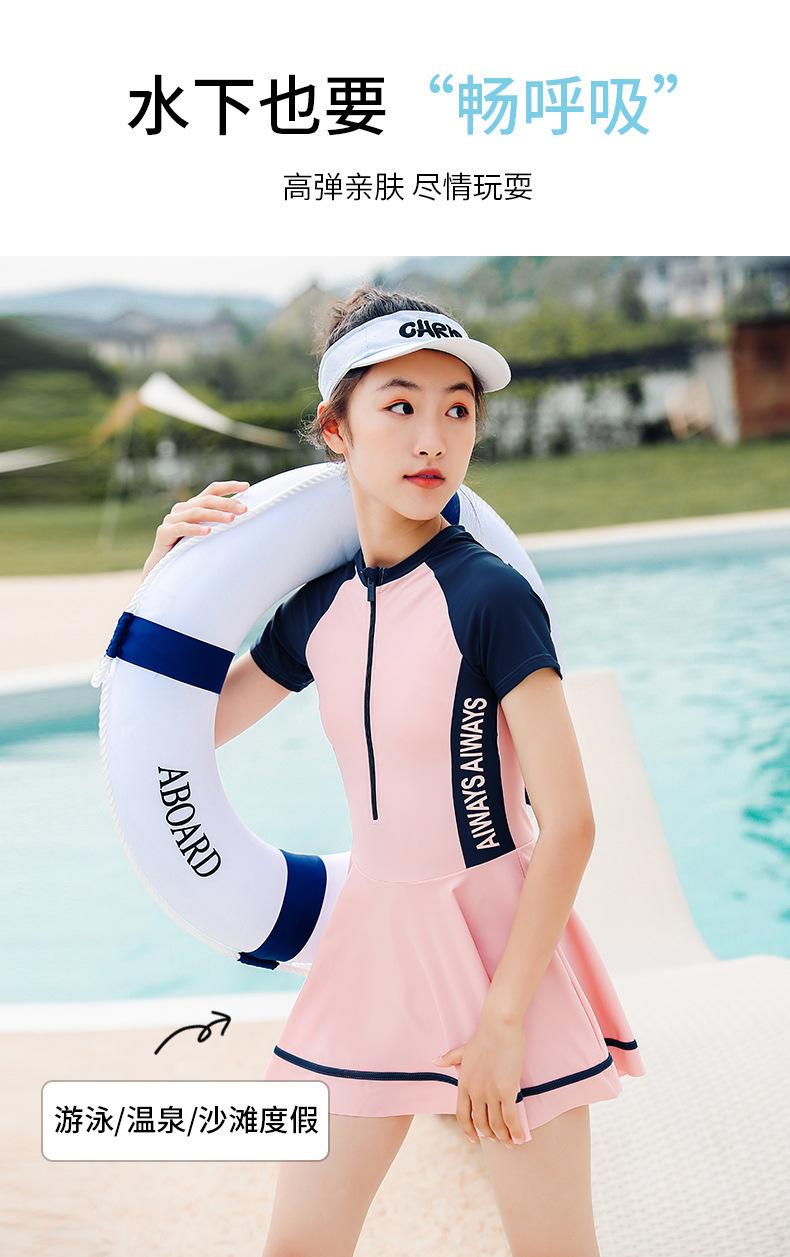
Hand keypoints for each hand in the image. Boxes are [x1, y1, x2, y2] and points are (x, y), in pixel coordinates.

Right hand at [142, 479, 249, 579]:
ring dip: (216, 515)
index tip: (247, 486)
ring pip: (196, 512)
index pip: (212, 490)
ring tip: (231, 519)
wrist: (162, 565)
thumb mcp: (205, 532)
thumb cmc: (188, 549)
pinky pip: (182, 528)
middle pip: (207, 500)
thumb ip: (217, 523)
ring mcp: (171, 519)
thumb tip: (242, 517)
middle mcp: (181, 508)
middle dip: (227, 503)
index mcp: (192, 505)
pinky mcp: (164, 532)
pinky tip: (208, 532)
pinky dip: (196, 529)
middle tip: (244, 509)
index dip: (228, 486)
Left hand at [433, 1014, 526, 1146]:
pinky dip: (515, 1131)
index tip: (474, 1139)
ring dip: (503, 1137)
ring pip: (496, 1125)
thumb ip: (449, 1058)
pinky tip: (520, 1138)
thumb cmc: (483, 1036)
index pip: (462, 1115)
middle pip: (480, 1124)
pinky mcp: (507, 1090)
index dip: (468, 1130)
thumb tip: (434, 1060)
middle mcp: (475, 1092)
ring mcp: (491, 1093)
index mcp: (464, 1084)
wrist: (499, 1027)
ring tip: (510, 1142)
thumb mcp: (462, 1049)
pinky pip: (511, 1118)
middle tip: (497, 1139)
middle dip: (489, 1135)